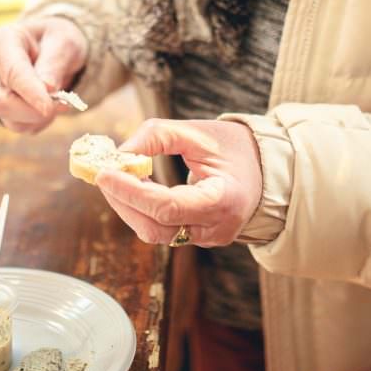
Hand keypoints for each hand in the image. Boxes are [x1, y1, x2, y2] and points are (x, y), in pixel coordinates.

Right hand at [0, 14, 87, 132]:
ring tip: (61, 100)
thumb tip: (47, 88)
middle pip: (0, 102)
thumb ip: (54, 63)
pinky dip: (39, 122)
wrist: (55, 48)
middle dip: (32, 111)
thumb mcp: (64, 41)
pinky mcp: (2, 108)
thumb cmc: (58, 39)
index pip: (12, 73)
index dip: (31, 93)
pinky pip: (19, 126)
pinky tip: (49, 106)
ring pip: (9, 119)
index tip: (49, 107)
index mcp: (0, 42)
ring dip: (39, 118)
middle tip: (63, 105)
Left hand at [94, 118, 262, 246]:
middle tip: (103, 172)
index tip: (104, 173)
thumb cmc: (235, 147)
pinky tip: (132, 188)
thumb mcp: (198, 132)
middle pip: (156, 227)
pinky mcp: (198, 238)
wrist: (267, 169)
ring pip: (155, 233)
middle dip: (123, 200)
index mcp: (225, 200)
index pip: (168, 206)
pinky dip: (142, 209)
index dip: (131, 192)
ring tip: (115, 178)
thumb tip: (118, 154)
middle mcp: (217, 229)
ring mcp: (208, 238)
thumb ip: (157, 137)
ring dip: (128, 206)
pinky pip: (162, 229)